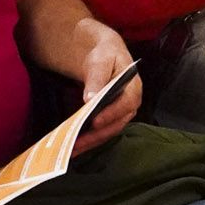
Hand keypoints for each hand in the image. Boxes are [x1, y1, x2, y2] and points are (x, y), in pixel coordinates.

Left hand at [73, 29, 139, 152]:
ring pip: (107, 132)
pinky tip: (74, 146)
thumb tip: (90, 99)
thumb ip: (97, 78)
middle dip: (96, 136)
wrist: (105, 55)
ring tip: (71, 150)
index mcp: (133, 87)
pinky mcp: (111, 119)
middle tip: (76, 142)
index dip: (111, 114)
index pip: (126, 104)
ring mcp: (121, 114)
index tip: (94, 121)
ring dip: (90, 142)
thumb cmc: (105, 55)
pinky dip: (88, 141)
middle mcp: (130, 104)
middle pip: (116, 124)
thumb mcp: (100, 61)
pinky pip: (101, 133)